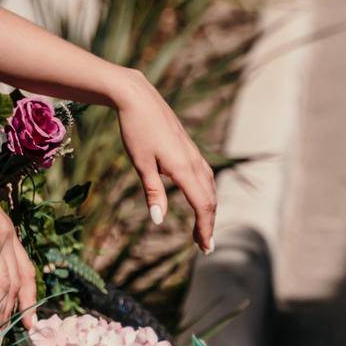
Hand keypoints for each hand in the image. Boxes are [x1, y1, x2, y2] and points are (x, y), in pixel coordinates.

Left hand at [113, 69, 216, 252]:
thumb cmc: (135, 129)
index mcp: (184, 168)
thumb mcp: (140, 164)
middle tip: (203, 246)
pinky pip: (205, 173)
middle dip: (209, 223)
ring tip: (203, 226)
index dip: (205, 228)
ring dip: (209, 207)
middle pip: (210, 198)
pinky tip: (199, 195)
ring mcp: (193, 151)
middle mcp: (194, 160)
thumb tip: (159, 221)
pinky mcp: (188, 145)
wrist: (137, 96)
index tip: (205, 248)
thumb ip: (153, 192)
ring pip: (210, 185)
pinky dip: (206, 191)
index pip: (203, 205)